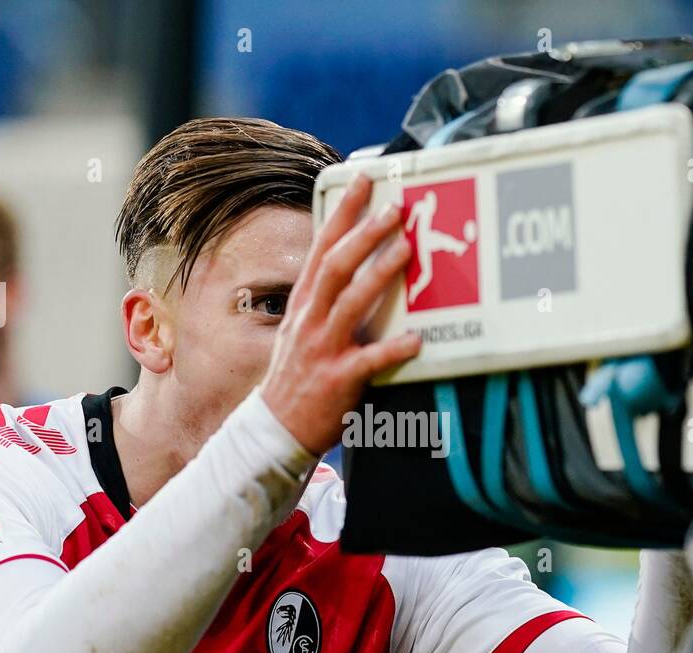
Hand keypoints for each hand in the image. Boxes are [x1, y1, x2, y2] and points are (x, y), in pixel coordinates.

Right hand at [260, 175, 420, 454]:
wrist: (275, 430)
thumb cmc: (297, 379)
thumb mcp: (303, 332)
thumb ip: (327, 305)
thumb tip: (359, 272)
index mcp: (302, 305)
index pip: (320, 249)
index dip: (341, 214)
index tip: (362, 183)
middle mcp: (309, 321)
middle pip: (334, 267)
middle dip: (363, 234)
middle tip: (393, 210)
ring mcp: (322, 349)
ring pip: (350, 303)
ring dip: (378, 274)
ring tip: (405, 251)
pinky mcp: (338, 379)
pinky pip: (369, 360)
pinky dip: (393, 349)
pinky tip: (417, 340)